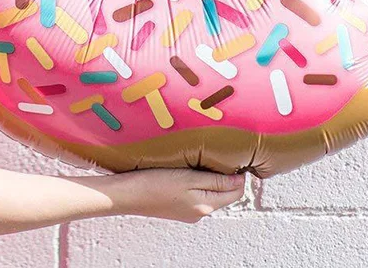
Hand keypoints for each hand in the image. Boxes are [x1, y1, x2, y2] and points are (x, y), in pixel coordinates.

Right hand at [104, 168, 245, 222]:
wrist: (128, 194)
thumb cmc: (155, 183)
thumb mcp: (189, 177)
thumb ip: (216, 180)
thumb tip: (239, 180)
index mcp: (205, 206)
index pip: (235, 192)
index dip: (239, 174)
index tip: (235, 156)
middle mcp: (199, 212)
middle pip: (224, 193)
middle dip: (226, 175)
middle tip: (218, 154)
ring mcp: (188, 212)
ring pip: (211, 192)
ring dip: (211, 177)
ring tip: (202, 158)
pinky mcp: (178, 207)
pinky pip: (197, 193)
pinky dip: (198, 181)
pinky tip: (188, 168)